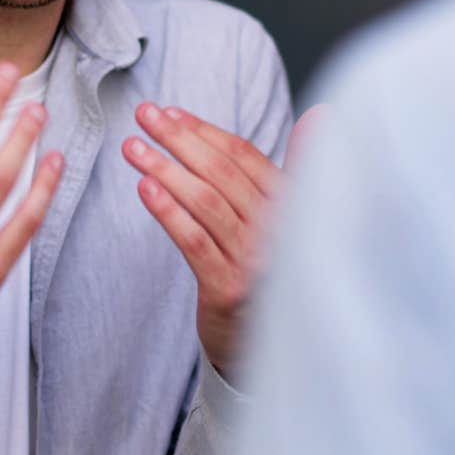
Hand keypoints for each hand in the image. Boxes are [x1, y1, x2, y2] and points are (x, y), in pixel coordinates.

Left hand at [124, 104, 317, 376]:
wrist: (263, 341)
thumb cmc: (268, 269)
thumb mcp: (288, 218)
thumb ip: (297, 168)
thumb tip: (322, 114)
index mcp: (293, 206)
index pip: (245, 157)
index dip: (205, 131)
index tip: (171, 113)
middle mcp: (280, 231)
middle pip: (221, 174)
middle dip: (179, 140)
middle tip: (144, 115)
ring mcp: (255, 261)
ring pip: (204, 202)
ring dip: (164, 169)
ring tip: (132, 148)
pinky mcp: (228, 289)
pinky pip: (194, 241)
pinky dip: (168, 211)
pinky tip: (145, 188)